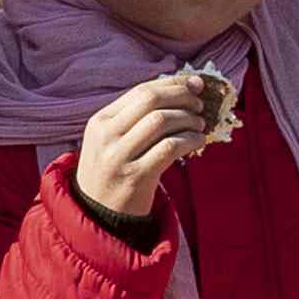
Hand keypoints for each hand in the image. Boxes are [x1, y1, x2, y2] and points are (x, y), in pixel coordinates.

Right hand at [68, 72, 227, 235]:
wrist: (98, 215)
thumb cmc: (113, 172)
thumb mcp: (111, 141)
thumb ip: (135, 118)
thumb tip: (179, 91)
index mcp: (99, 121)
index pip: (140, 91)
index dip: (172, 83)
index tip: (195, 83)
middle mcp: (106, 135)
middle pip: (151, 100)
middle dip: (182, 96)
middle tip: (200, 104)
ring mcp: (119, 156)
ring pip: (161, 121)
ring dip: (188, 118)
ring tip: (200, 124)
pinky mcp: (136, 177)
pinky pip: (170, 147)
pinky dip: (190, 139)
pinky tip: (199, 141)